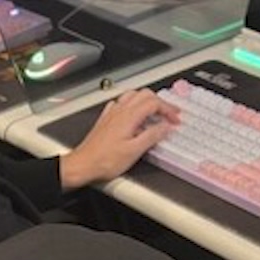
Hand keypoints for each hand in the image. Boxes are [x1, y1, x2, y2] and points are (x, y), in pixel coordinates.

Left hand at [59, 88, 179, 191]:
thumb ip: (152, 136)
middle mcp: (119, 111)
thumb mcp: (134, 151)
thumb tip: (165, 127)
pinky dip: (133, 105)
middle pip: (144, 95)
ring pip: (132, 96)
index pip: (153, 103)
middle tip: (170, 114)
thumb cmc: (105, 160)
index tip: (175, 119)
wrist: (84, 164)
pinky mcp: (106, 119)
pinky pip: (121, 104)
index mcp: (128, 116)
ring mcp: (111, 114)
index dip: (167, 109)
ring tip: (156, 113)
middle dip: (160, 102)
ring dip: (147, 101)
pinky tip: (135, 116)